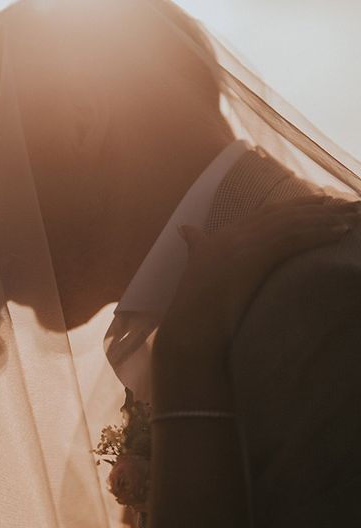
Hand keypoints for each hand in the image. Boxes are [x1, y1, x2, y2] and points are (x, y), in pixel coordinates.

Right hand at [153, 194, 360, 409]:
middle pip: (284, 214)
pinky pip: (293, 240)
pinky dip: (319, 234)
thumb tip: (184, 229)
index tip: (322, 202)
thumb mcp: (195, 266)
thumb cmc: (195, 306)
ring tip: (354, 217)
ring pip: (293, 224)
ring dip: (327, 219)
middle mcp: (233, 234)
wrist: (191, 325)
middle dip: (319, 208)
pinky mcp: (253, 256)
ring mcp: (243, 243)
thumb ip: (195, 244)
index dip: (297, 206)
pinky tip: (340, 233)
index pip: (268, 214)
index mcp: (223, 235)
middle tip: (348, 204)